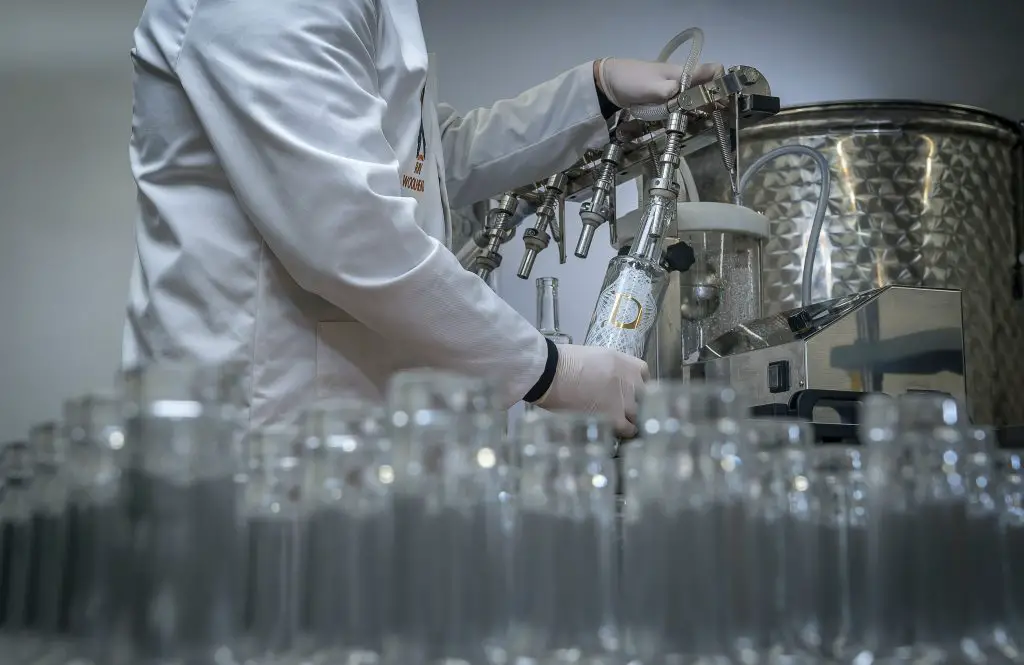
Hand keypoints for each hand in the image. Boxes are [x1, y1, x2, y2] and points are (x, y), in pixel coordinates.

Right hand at [533, 344, 649, 438]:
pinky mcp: (615, 418)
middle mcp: (632, 382)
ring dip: (629, 418)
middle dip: (634, 402)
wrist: (552, 374)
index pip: (644, 375)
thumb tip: (608, 382)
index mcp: (626, 364)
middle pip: (644, 397)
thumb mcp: (596, 357)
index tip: (628, 390)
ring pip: (638, 414)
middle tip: (621, 407)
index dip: (636, 385)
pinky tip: (617, 431)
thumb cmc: (565, 362)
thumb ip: (609, 371)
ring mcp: (626, 401)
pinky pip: (629, 429)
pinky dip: (625, 431)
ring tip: (618, 421)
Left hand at [594, 59, 723, 108]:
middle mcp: (683, 78)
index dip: (722, 83)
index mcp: (684, 72)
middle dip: (713, 100)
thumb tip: (691, 96)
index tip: (723, 100)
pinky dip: (687, 110)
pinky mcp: (665, 96)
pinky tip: (688, 119)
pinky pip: (682, 103)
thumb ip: (674, 92)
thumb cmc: (633, 81)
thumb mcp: (654, 87)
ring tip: (705, 120)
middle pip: (707, 86)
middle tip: (716, 116)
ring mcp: (674, 87)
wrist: (609, 82)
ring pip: (695, 96)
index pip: (714, 70)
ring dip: (701, 107)